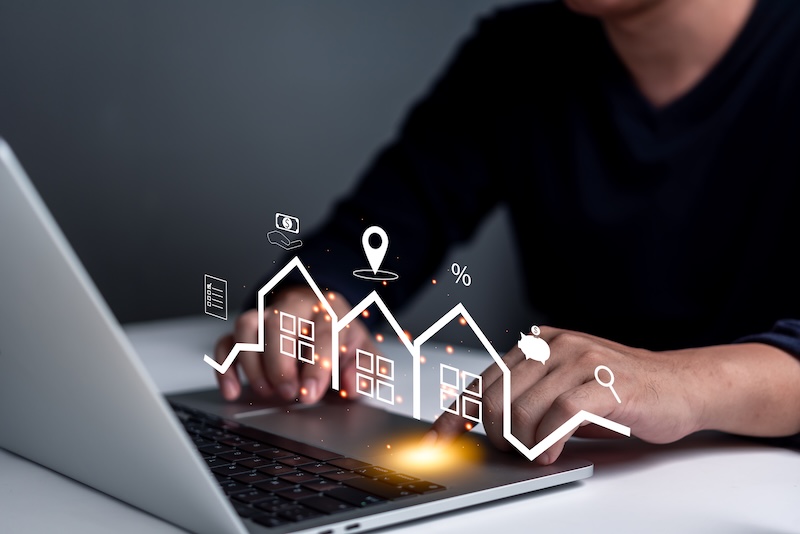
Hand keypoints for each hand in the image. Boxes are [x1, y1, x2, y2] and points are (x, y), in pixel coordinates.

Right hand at [212, 287, 374, 403]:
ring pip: (247, 326)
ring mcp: (266, 316)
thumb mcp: (365, 352)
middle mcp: (295, 307)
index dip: (316, 365)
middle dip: (280, 363)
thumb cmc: (341, 338)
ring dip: (252, 363)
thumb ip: (367, 371)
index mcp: (329, 310)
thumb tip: (353, 386)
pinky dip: (225, 367)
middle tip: (289, 394)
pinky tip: (232, 390)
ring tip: (266, 392)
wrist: (322, 315)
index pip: (323, 332)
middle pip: (278, 323)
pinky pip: (227, 342)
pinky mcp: (246, 332)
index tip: (310, 393)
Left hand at [430, 326, 706, 464]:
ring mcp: (579, 358)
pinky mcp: (604, 381)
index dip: (458, 412)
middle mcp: (554, 344)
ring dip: (523, 443)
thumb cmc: (618, 391)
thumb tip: (483, 427)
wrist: (679, 386)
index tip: (439, 439)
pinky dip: (547, 441)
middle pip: (497, 396)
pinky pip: (558, 415)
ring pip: (523, 408)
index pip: (484, 378)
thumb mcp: (563, 388)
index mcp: (538, 342)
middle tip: (511, 450)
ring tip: (536, 453)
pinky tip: (550, 453)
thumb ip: (526, 397)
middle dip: (496, 433)